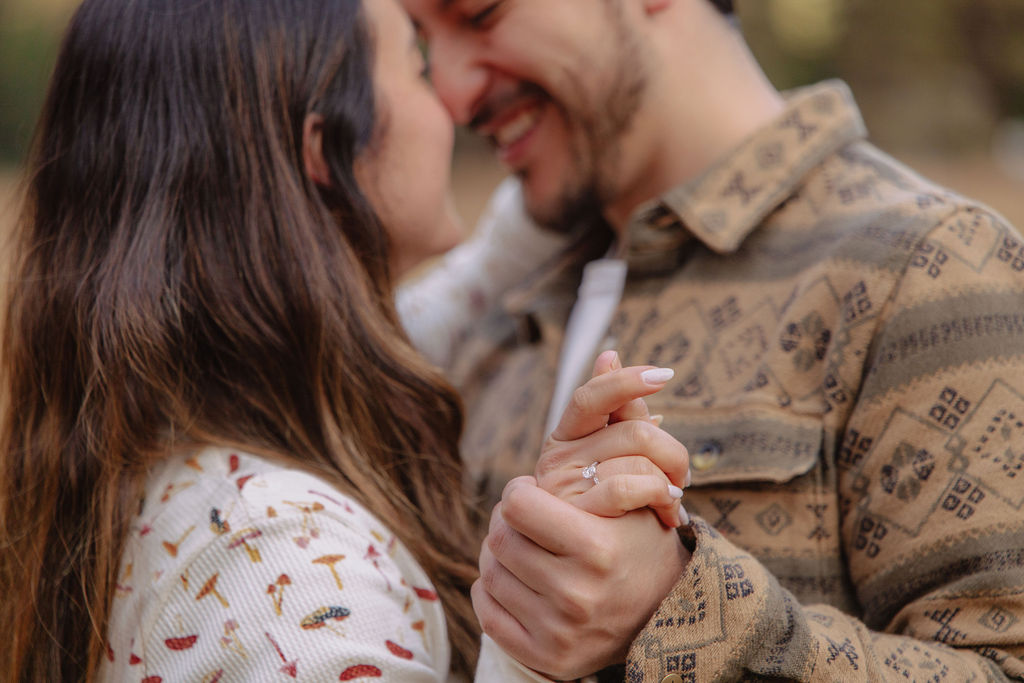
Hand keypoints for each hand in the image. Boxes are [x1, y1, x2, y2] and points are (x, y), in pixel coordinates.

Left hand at [473, 477, 689, 678]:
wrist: (664, 615)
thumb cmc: (640, 544)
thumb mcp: (637, 499)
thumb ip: (615, 456)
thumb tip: (619, 385)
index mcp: (597, 549)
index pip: (517, 505)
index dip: (519, 491)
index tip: (530, 491)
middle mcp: (577, 594)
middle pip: (500, 538)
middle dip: (506, 521)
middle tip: (524, 518)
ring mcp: (559, 631)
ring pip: (490, 572)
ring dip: (499, 553)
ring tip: (525, 545)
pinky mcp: (544, 657)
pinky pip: (487, 611)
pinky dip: (492, 590)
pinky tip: (518, 579)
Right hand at [538, 350, 689, 527]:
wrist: (592, 575)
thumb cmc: (609, 511)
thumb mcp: (613, 459)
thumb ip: (618, 415)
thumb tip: (610, 353)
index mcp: (565, 438)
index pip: (591, 396)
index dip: (625, 380)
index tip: (664, 374)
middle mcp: (557, 459)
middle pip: (632, 430)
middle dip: (671, 450)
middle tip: (684, 476)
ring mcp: (564, 489)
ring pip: (636, 458)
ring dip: (669, 479)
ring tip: (675, 500)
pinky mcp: (576, 518)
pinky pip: (628, 487)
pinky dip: (659, 495)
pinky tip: (668, 511)